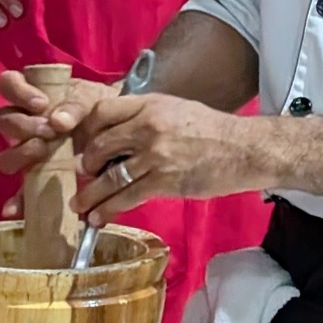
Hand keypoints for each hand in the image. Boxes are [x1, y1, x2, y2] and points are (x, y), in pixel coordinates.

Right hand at [0, 69, 119, 214]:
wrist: (118, 130)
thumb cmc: (97, 106)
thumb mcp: (89, 99)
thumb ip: (75, 106)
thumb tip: (58, 122)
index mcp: (31, 95)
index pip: (7, 84)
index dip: (17, 91)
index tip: (41, 103)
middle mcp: (23, 121)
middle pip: (4, 121)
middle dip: (23, 126)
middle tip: (49, 132)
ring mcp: (28, 150)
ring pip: (7, 154)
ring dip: (20, 154)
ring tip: (43, 152)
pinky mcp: (37, 176)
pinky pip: (20, 191)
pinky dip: (17, 200)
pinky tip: (16, 209)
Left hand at [73, 95, 262, 223]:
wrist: (244, 149)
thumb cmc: (210, 128)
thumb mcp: (174, 108)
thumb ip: (144, 116)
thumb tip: (115, 135)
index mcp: (149, 104)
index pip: (103, 111)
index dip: (86, 129)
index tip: (81, 143)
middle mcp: (148, 126)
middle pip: (101, 145)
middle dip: (85, 164)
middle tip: (81, 174)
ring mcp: (155, 154)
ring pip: (110, 177)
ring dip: (91, 194)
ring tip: (79, 205)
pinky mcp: (165, 181)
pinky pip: (127, 197)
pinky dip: (109, 209)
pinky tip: (98, 217)